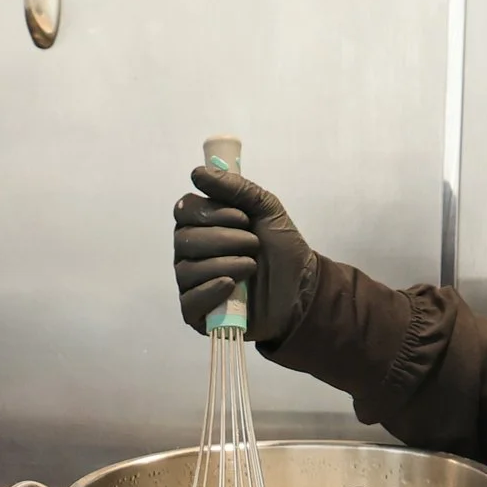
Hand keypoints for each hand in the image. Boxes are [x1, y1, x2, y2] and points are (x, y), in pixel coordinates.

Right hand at [172, 165, 316, 340]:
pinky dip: (210, 291)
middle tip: (253, 244)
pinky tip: (232, 286)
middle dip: (223, 239)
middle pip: (184, 239)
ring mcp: (191, 284)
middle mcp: (190, 254)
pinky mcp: (196, 313)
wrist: (302, 289)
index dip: (210, 212)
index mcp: (202, 226)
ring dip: (225, 264)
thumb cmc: (282, 249)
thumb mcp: (266, 209)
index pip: (184, 211)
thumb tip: (197, 173)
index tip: (242, 217)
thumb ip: (236, 188)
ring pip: (187, 269)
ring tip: (252, 266)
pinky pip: (189, 301)